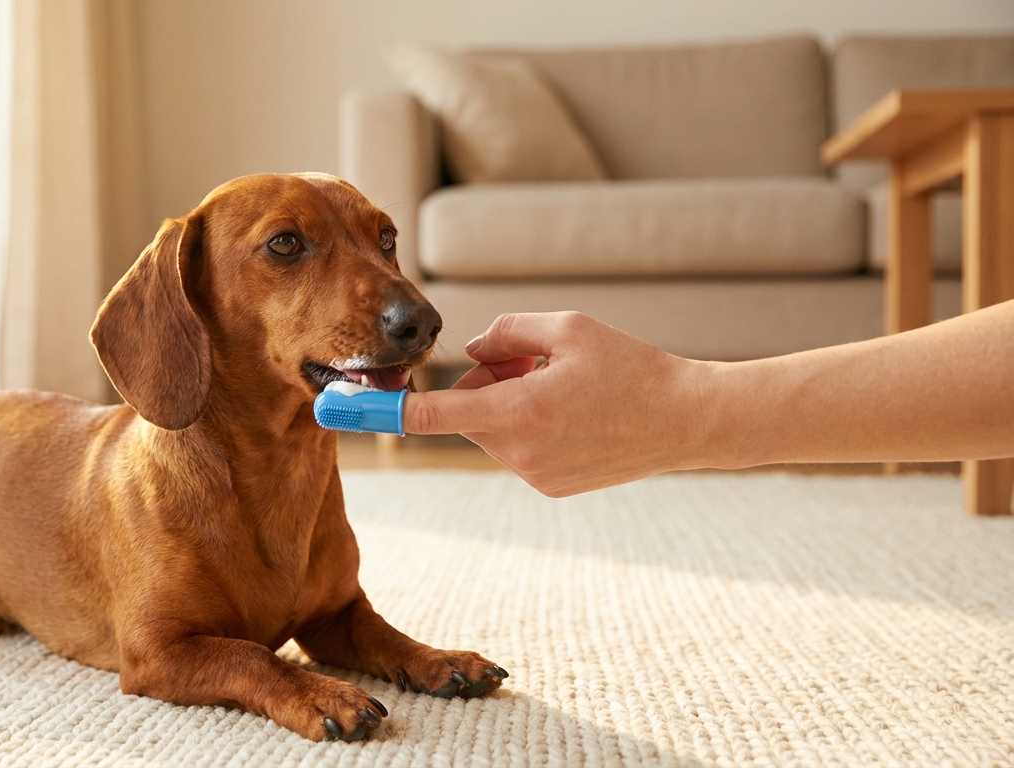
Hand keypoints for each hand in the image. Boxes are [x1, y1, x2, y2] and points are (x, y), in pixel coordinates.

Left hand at [404, 312, 710, 496]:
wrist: (686, 421)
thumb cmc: (631, 367)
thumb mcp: (567, 327)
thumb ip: (505, 332)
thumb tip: (469, 352)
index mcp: (516, 412)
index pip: (429, 415)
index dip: (381, 409)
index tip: (339, 407)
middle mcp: (518, 452)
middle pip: (465, 411)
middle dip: (484, 383)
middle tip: (531, 361)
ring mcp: (534, 475)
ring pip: (490, 428)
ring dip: (508, 403)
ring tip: (562, 385)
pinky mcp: (549, 486)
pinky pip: (516, 446)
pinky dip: (529, 425)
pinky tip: (574, 413)